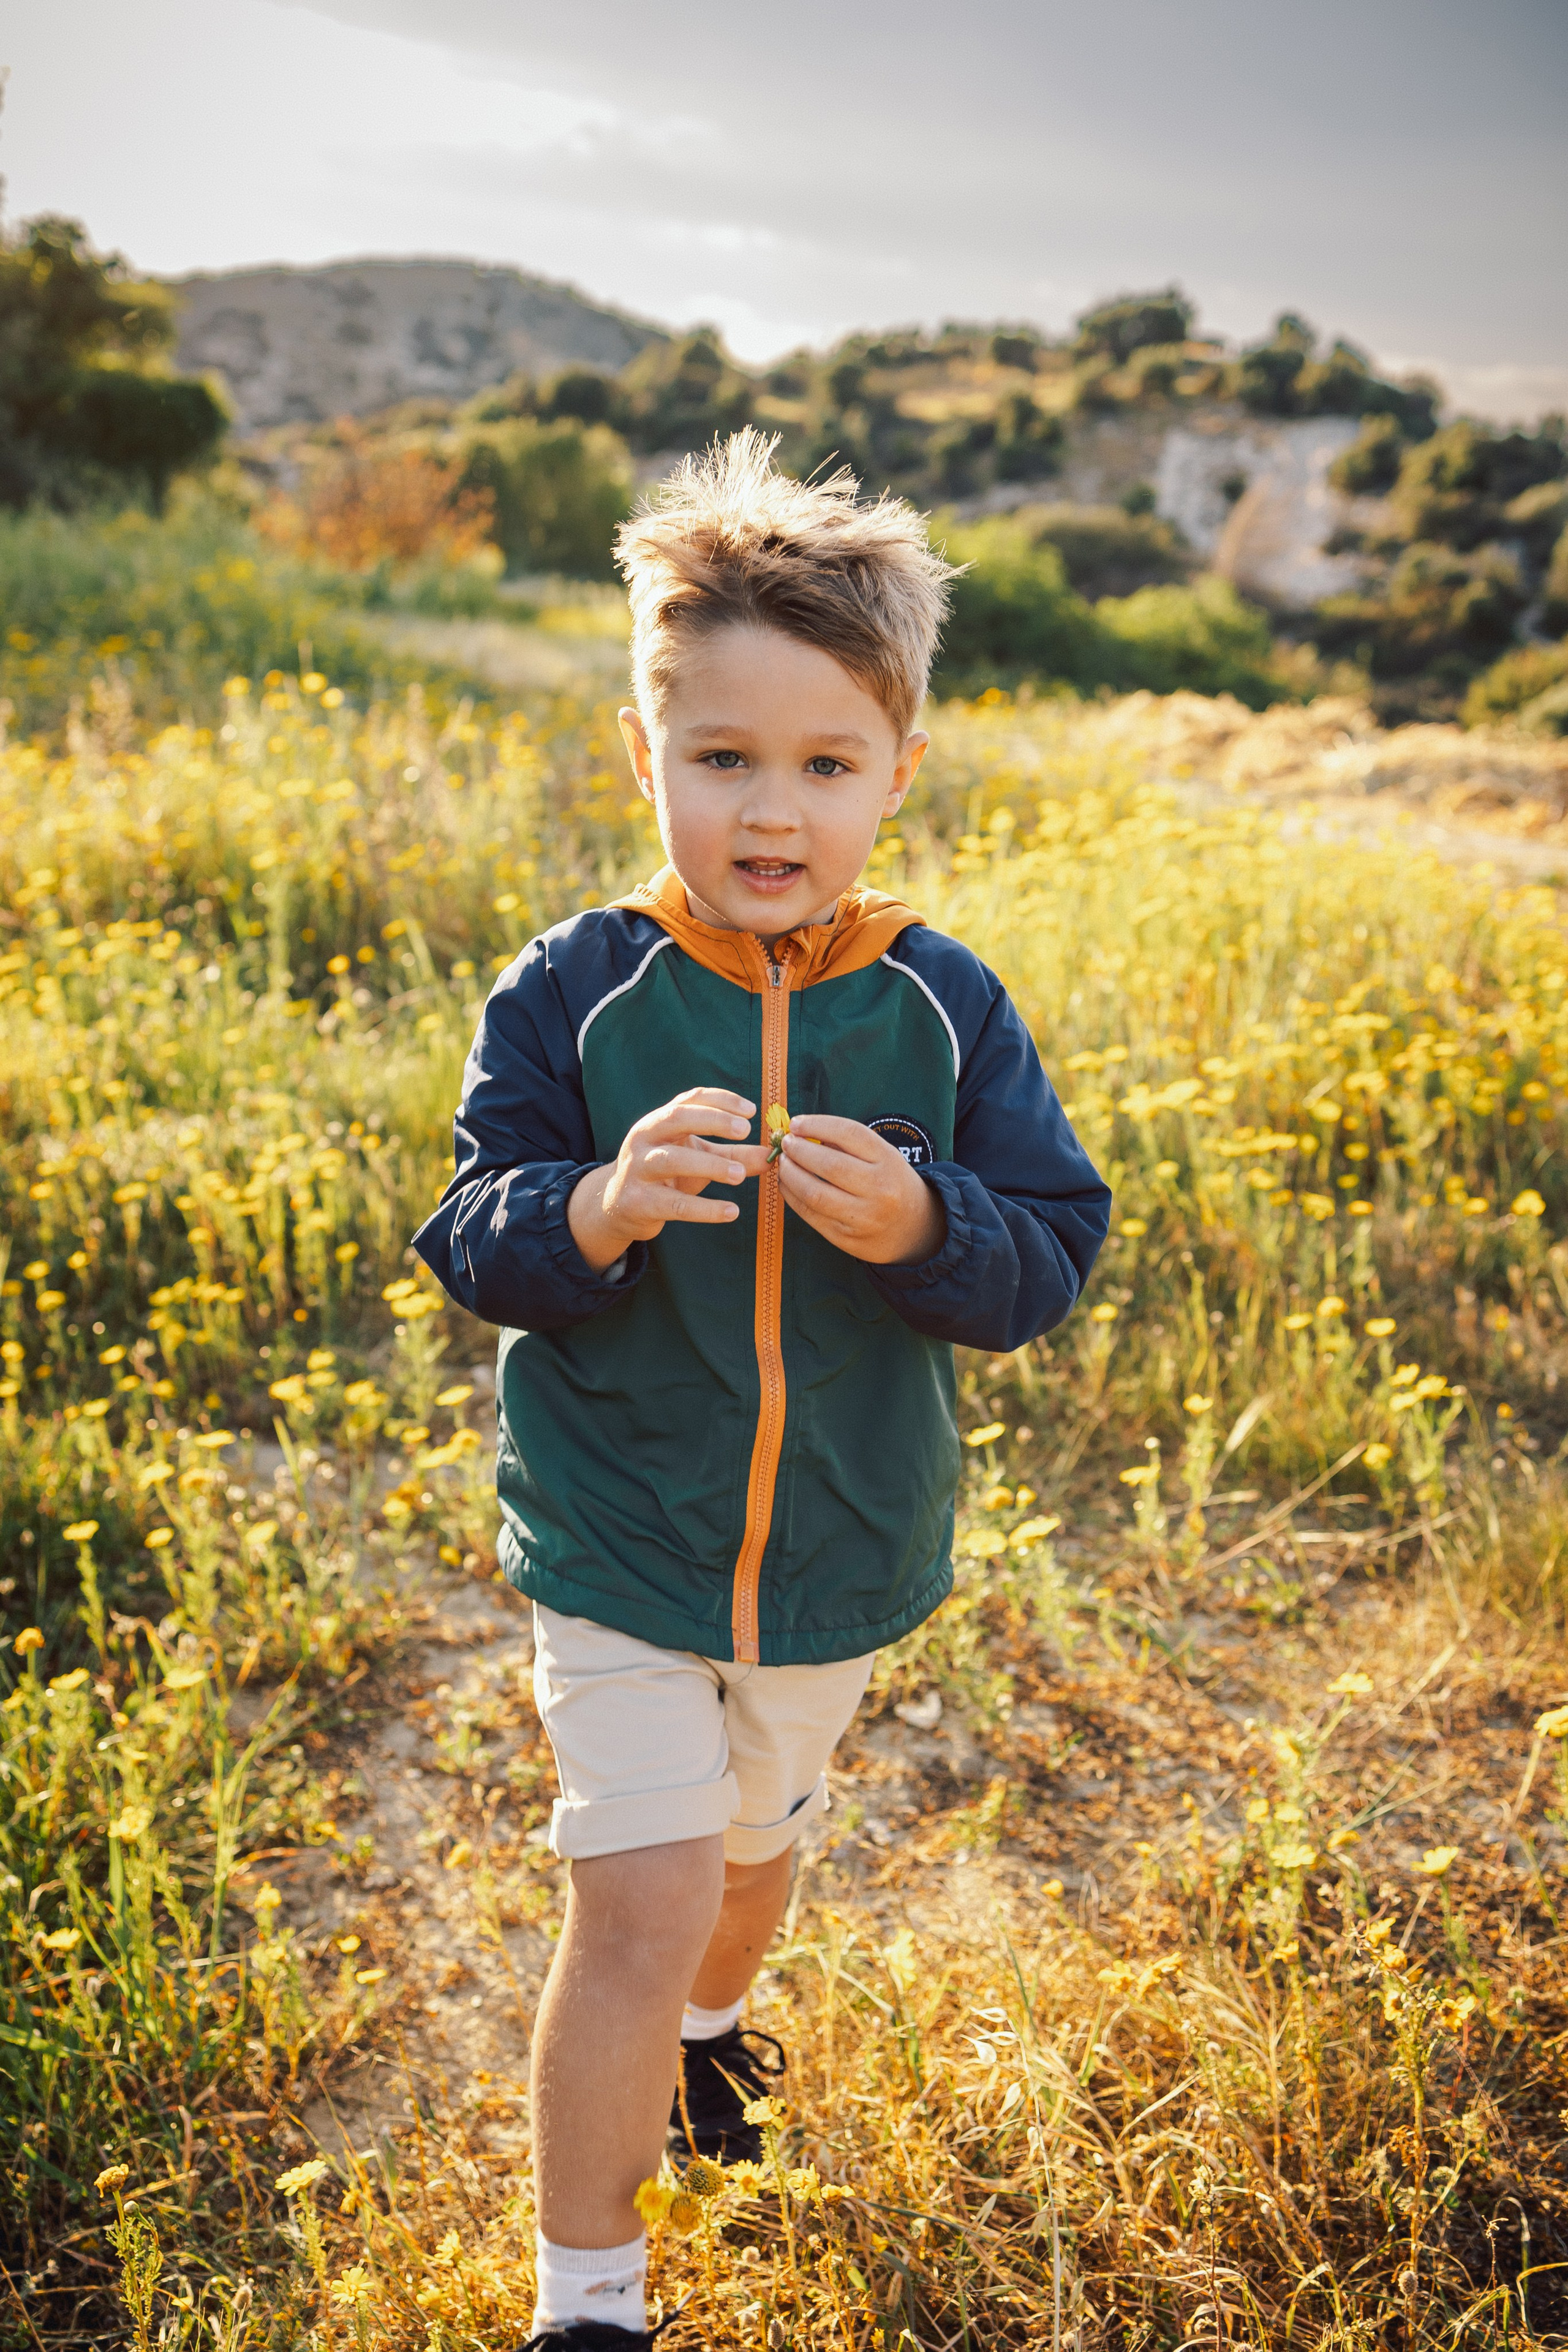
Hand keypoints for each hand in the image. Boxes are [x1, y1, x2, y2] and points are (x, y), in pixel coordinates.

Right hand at [568, 1088, 769, 1272]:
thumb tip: (771, 1157)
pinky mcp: (638, 1202)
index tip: (751, 1110)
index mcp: (659, 1121)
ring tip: (740, 1175)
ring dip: (709, 1165)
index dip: (721, 1101)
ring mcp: (637, 1169)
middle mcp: (644, 1138)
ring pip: (672, 1160)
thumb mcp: (697, 1158)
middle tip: (745, 1130)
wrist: (617, 1206)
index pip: (689, 1100)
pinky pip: (674, 1204)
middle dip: (711, 1120)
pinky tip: (731, 1212)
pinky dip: (704, 1209)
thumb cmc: (664, 1175)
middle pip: (676, 1118)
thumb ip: (732, 1154)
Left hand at [778, 1115, 945, 1266]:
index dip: (817, 1125)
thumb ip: (847, 1144)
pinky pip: (810, 1215)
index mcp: (888, 1161)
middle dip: (799, 1150)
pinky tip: (787, 1184)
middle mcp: (878, 1189)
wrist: (914, 1230)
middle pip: (829, 1165)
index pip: (849, 1134)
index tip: (796, 1123)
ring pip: (814, 1193)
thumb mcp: (883, 1157)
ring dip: (790, 1175)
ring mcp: (862, 1217)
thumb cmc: (891, 1184)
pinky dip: (792, 1196)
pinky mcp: (846, 1238)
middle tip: (785, 1143)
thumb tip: (802, 1131)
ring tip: (783, 1163)